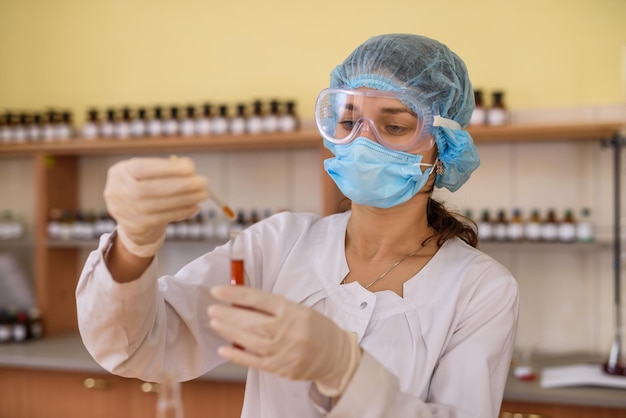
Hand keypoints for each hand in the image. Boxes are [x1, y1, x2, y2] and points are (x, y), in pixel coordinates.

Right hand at [103, 157, 208, 256]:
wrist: (131, 217)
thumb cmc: (145, 187)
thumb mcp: (149, 174)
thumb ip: (166, 169)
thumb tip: (189, 167)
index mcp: (121, 172)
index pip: (142, 168)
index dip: (167, 168)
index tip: (191, 168)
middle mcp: (118, 191)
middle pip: (149, 189)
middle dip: (180, 185)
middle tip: (203, 183)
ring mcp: (124, 211)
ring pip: (157, 206)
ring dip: (185, 199)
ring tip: (203, 194)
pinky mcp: (135, 226)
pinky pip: (161, 219)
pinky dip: (181, 212)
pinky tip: (194, 207)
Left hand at [207, 285, 360, 394]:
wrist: (335, 356)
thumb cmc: (316, 329)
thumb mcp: (299, 310)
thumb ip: (273, 308)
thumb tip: (242, 302)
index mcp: (292, 311)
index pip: (259, 299)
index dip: (236, 295)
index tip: (218, 291)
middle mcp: (287, 330)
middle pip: (251, 321)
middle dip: (228, 315)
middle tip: (212, 309)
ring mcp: (283, 351)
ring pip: (250, 340)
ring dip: (229, 332)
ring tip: (215, 323)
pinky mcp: (280, 368)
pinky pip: (254, 361)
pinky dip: (237, 355)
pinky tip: (224, 348)